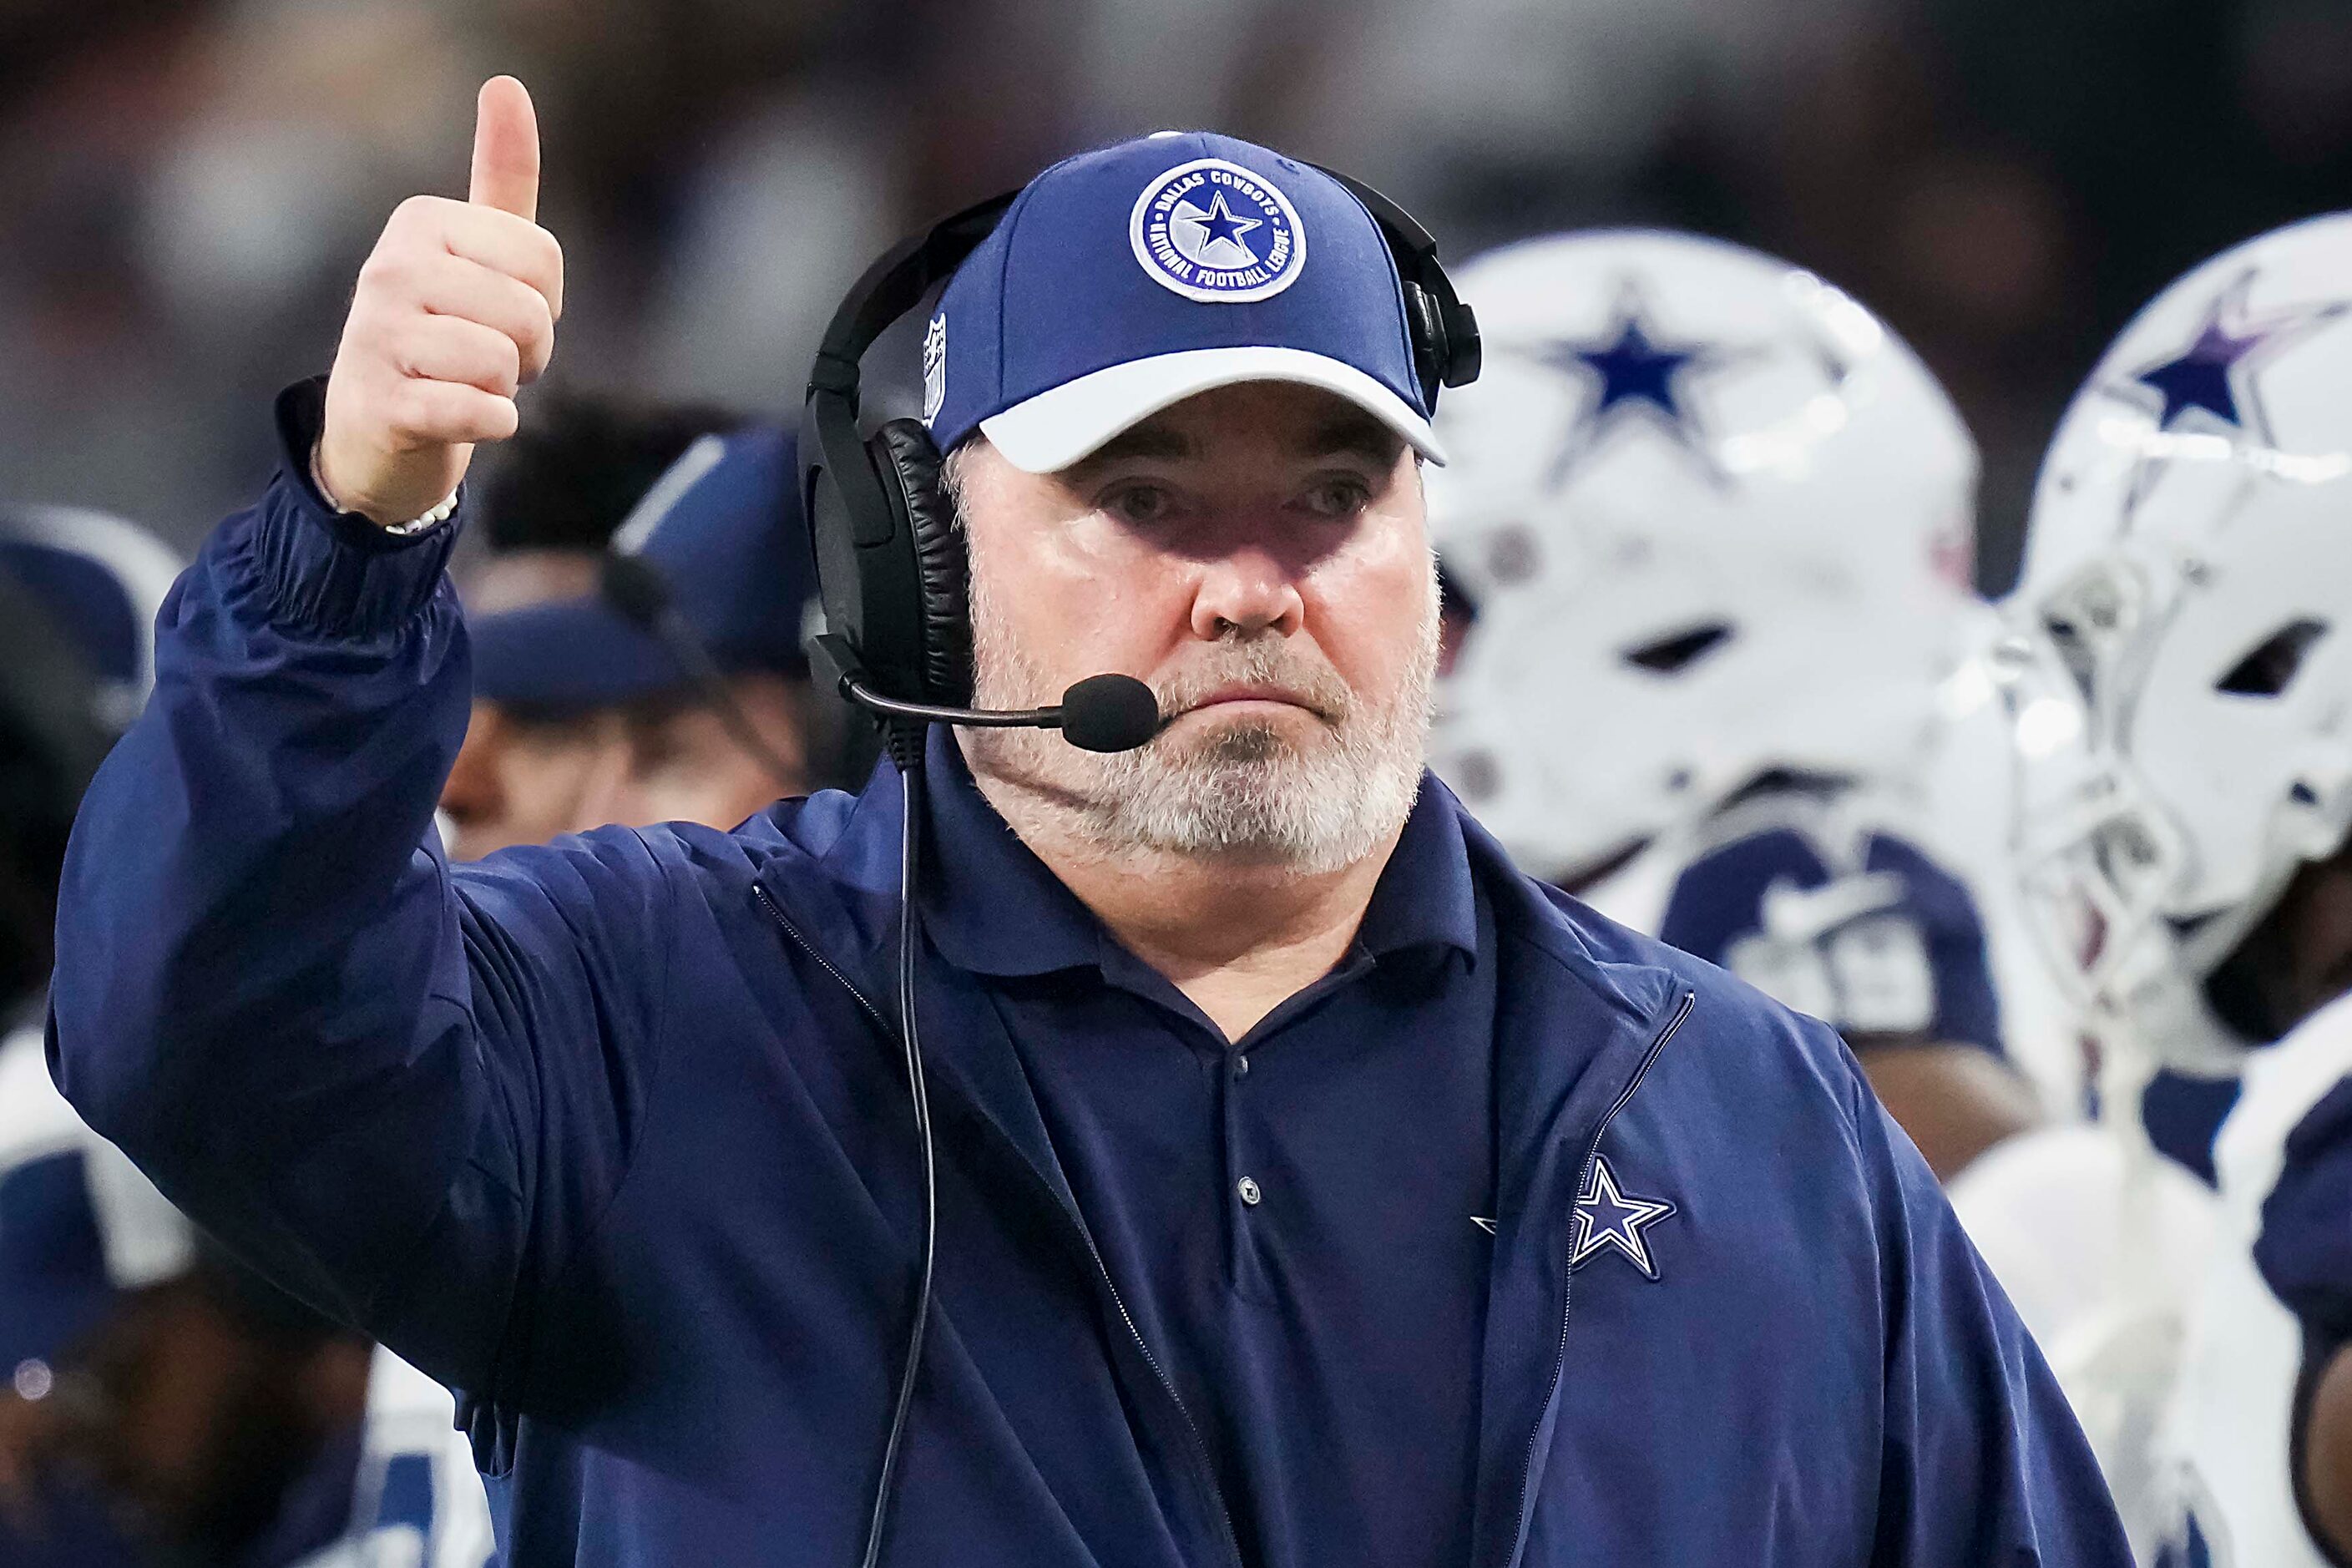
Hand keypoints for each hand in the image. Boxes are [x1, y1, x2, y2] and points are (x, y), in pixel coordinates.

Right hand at [316, 76, 562, 526]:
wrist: (379, 431)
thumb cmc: (445, 334)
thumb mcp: (478, 252)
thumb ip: (502, 176)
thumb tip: (506, 85)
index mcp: (421, 222)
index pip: (544, 258)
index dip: (545, 303)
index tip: (504, 314)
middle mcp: (389, 267)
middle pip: (530, 313)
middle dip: (529, 353)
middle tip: (486, 360)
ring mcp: (376, 335)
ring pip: (503, 363)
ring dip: (504, 389)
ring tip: (463, 385)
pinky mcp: (379, 404)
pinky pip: (479, 411)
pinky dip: (492, 425)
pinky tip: (462, 418)